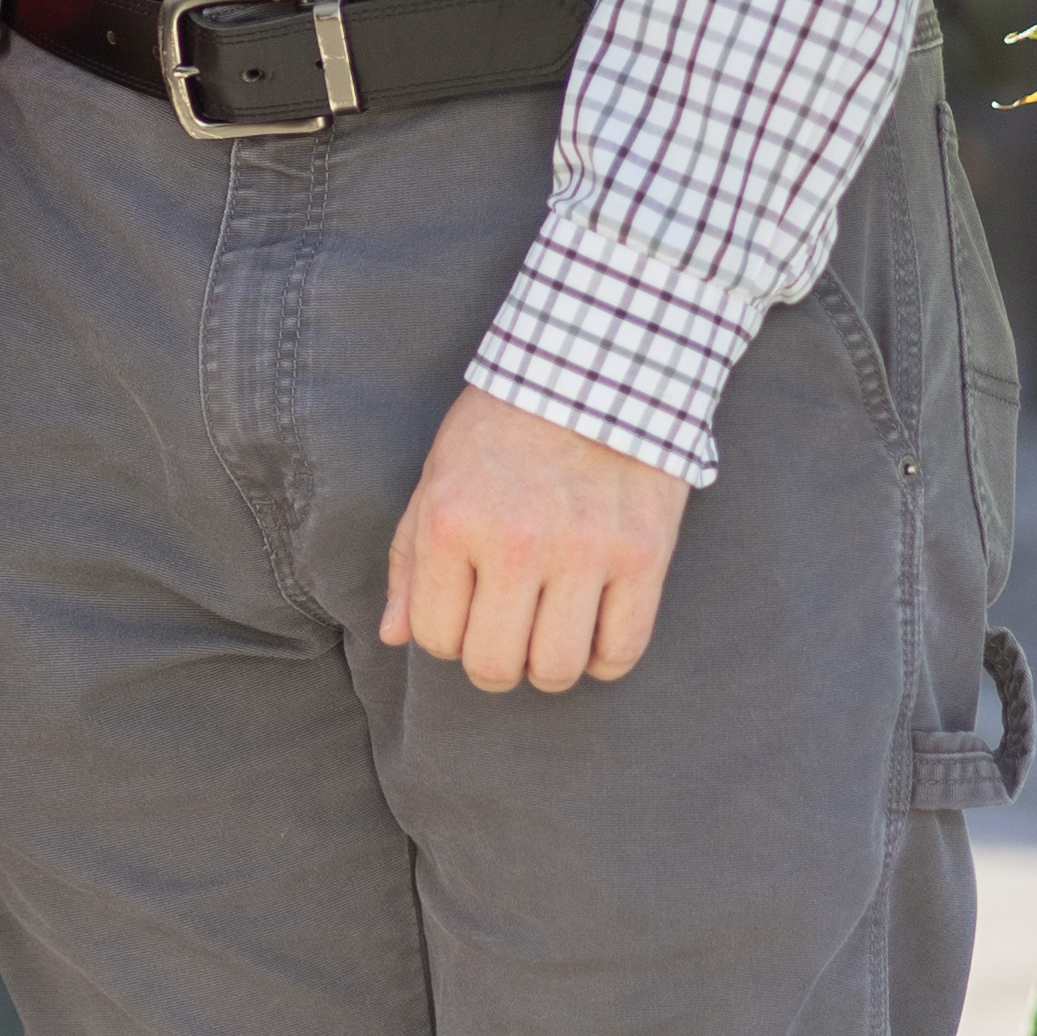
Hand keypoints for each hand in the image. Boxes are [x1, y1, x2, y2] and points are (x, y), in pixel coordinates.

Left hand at [377, 386, 688, 694]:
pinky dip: (604, 658)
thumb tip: (394, 636)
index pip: (434, 636)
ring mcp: (585, 549)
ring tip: (549, 631)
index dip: (446, 637)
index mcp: (453, 520)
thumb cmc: (502, 426)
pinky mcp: (643, 553)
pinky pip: (622, 650)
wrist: (594, 366)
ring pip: (557, 669)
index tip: (465, 613)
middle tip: (506, 634)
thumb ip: (410, 559)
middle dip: (494, 664)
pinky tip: (592, 630)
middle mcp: (516, 541)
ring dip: (548, 665)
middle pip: (495, 666)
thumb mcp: (438, 476)